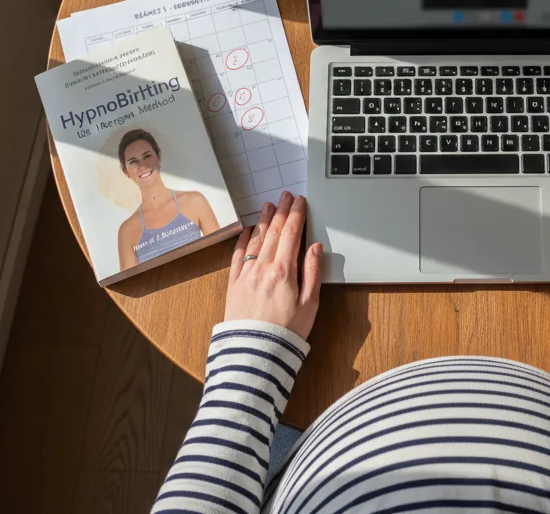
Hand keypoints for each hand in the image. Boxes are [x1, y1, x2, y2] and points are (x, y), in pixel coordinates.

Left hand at [224, 192, 322, 338]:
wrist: (255, 353)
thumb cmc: (286, 333)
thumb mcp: (310, 304)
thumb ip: (313, 273)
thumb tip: (315, 248)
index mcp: (284, 271)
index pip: (291, 234)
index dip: (296, 215)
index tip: (300, 202)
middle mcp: (263, 268)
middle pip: (273, 232)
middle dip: (281, 211)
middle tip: (285, 196)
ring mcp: (246, 274)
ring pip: (255, 240)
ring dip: (263, 220)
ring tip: (268, 206)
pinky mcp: (233, 284)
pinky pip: (238, 255)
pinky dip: (243, 240)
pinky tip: (246, 231)